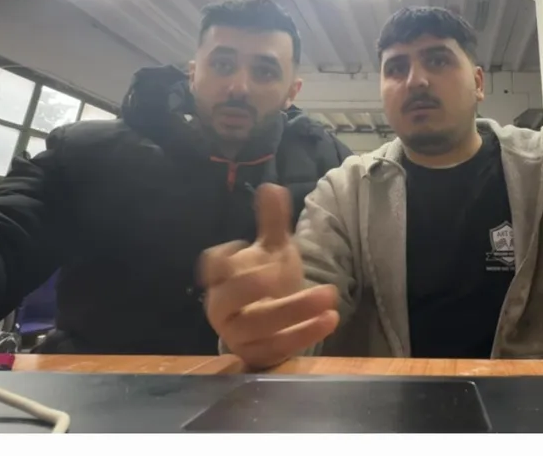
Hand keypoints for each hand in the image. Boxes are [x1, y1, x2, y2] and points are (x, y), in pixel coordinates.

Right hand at [199, 183, 338, 368]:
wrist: (271, 327)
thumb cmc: (266, 284)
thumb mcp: (272, 252)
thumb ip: (271, 222)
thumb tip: (272, 187)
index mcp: (220, 280)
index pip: (213, 267)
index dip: (224, 259)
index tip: (245, 245)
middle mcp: (223, 308)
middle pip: (230, 298)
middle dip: (254, 285)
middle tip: (279, 273)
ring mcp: (239, 335)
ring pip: (260, 326)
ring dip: (295, 311)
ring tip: (329, 296)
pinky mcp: (259, 355)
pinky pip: (278, 348)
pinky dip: (304, 334)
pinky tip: (329, 319)